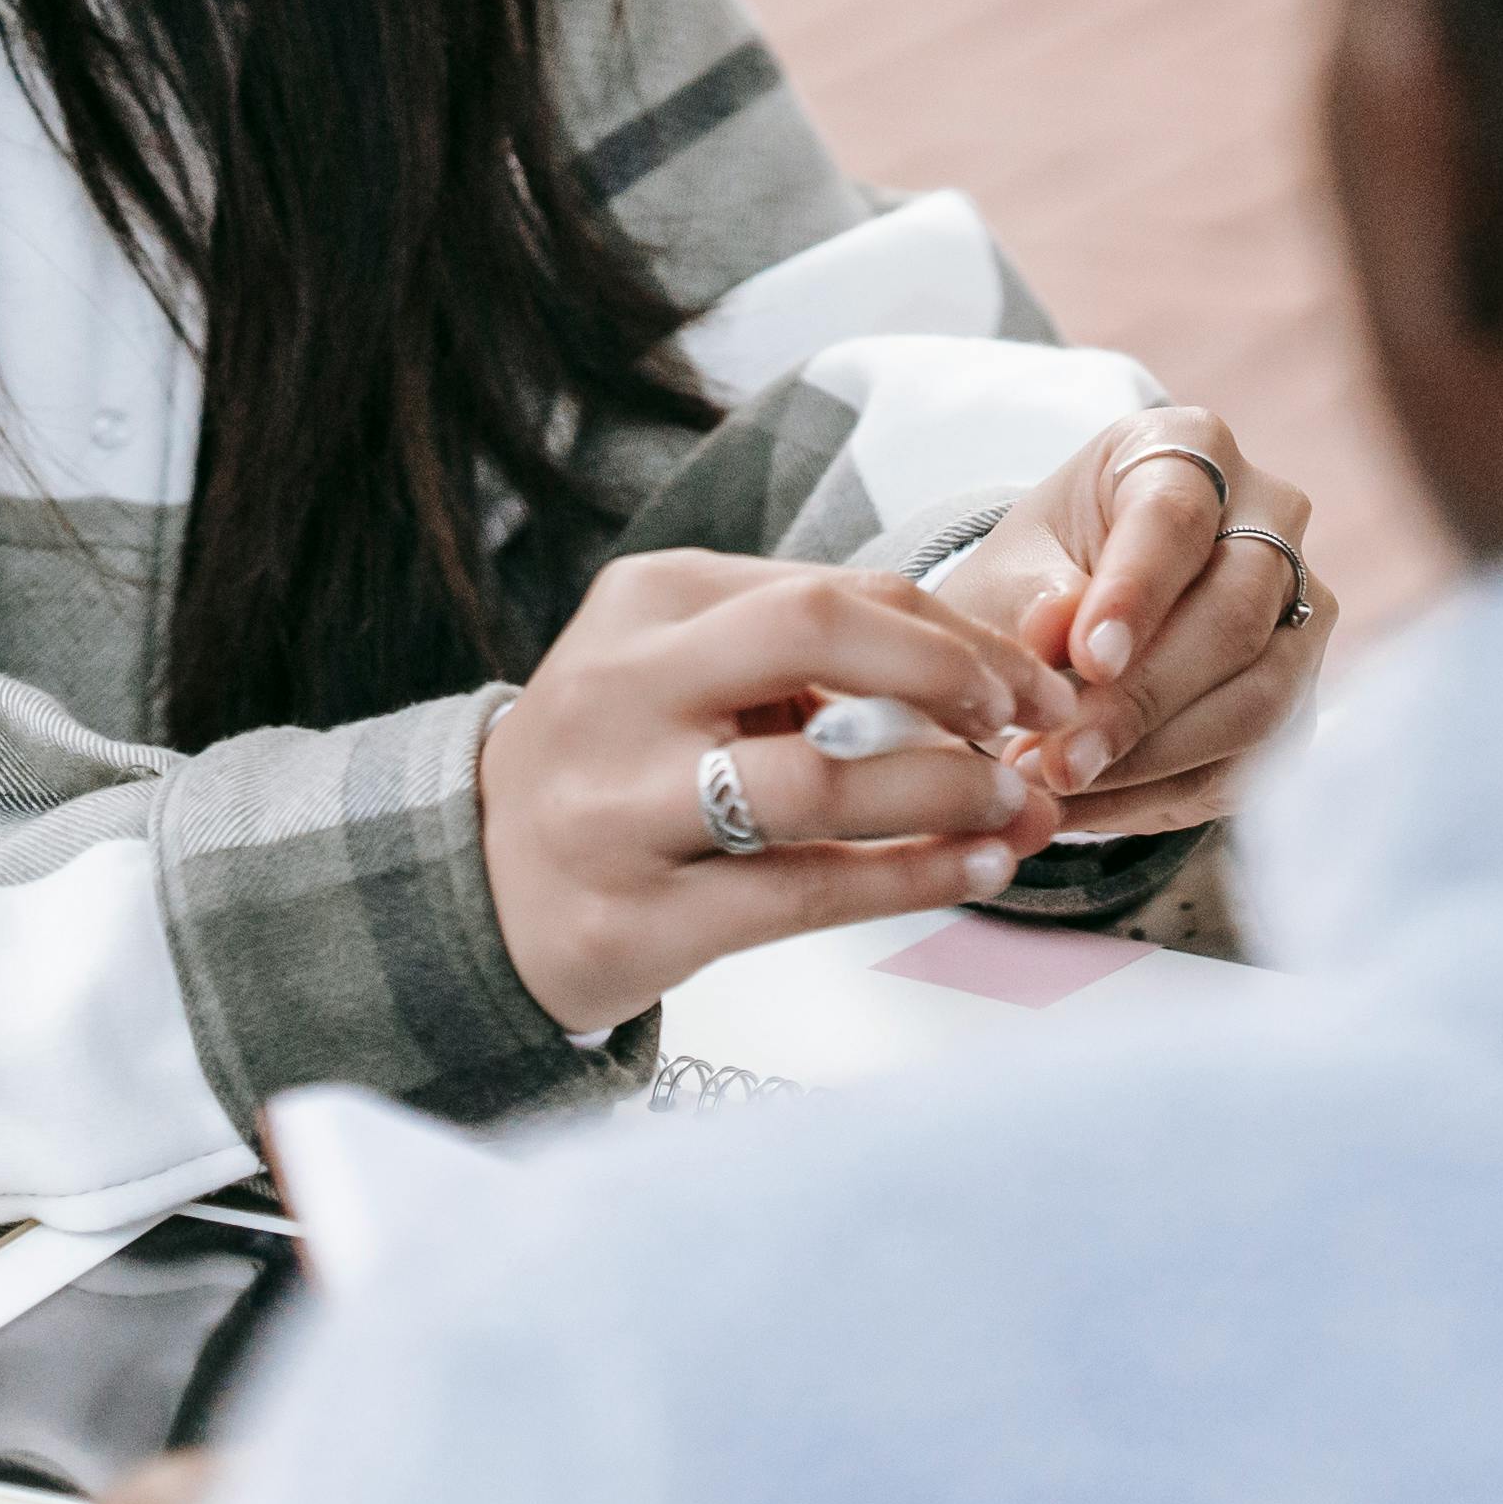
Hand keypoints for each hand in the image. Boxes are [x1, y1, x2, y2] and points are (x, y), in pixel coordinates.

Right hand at [477, 550, 1074, 1035]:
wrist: (474, 884)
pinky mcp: (633, 916)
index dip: (955, 630)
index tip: (1029, 676)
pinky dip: (909, 878)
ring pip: (816, 778)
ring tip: (1017, 807)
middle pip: (815, 633)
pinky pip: (800, 891)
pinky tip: (973, 869)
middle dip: (950, 673)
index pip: (834, 588)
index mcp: (646, 602)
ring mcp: (617, 804)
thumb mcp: (681, 672)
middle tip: (1025, 725)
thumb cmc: (619, 766)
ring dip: (946, 790)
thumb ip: (806, 659)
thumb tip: (991, 674)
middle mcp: (622, 687)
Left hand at [928, 405, 1338, 839]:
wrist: (1074, 624)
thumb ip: (1033, 599)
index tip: (1084, 661)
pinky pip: (1251, 761)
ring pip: (1257, 699)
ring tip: (1056, 790)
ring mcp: (1302, 609)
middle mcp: (1271, 518)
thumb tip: (1058, 636)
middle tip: (1056, 760)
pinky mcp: (1302, 695)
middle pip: (1233, 616)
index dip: (1135, 594)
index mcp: (1192, 449)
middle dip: (1141, 701)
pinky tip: (1087, 808)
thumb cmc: (1041, 576)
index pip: (1176, 517)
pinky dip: (1163, 795)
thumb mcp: (1012, 572)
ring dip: (1152, 760)